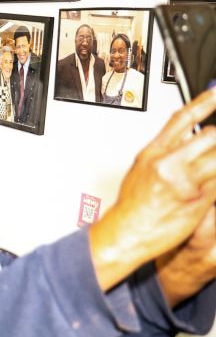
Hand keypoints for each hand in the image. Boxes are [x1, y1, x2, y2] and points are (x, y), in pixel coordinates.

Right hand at [89, 87, 215, 290]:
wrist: (127, 233)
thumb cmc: (132, 206)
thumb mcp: (141, 168)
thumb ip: (164, 150)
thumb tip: (182, 136)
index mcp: (154, 152)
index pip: (183, 119)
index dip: (205, 103)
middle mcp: (170, 164)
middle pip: (210, 137)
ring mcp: (185, 182)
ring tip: (213, 166)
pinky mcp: (198, 200)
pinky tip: (213, 183)